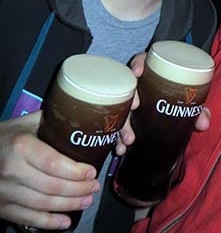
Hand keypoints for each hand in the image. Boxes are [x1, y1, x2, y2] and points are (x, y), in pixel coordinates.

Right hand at [0, 111, 99, 229]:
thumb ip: (50, 121)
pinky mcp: (0, 207)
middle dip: (78, 189)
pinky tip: (66, 221)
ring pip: (43, 204)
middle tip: (94, 186)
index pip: (54, 163)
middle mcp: (12, 171)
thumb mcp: (24, 123)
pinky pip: (27, 218)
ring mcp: (5, 192)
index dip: (76, 171)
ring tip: (87, 200)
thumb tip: (78, 115)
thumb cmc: (2, 137)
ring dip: (69, 205)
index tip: (91, 172)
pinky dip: (48, 222)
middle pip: (52, 186)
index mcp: (21, 147)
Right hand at [115, 52, 211, 154]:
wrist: (175, 107)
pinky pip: (119, 125)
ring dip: (123, 124)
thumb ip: (198, 109)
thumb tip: (203, 123)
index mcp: (154, 71)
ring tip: (128, 139)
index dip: (138, 63)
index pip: (142, 61)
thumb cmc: (182, 96)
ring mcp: (132, 100)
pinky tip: (121, 149)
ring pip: (122, 108)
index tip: (138, 72)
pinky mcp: (128, 116)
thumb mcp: (190, 100)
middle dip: (129, 97)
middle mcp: (140, 84)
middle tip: (134, 107)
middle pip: (129, 86)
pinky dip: (117, 138)